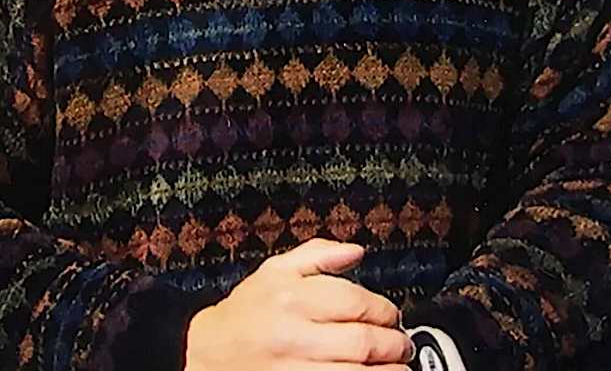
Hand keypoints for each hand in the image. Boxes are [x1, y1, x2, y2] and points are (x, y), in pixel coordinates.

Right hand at [184, 239, 413, 370]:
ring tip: (397, 367)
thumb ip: (318, 256)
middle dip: (394, 343)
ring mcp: (295, 369)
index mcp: (292, 297)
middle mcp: (293, 335)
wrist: (209, 355)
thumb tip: (356, 251)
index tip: (392, 316)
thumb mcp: (274, 271)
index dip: (385, 310)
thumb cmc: (245, 313)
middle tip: (402, 343)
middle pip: (363, 342)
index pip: (356, 302)